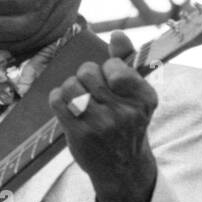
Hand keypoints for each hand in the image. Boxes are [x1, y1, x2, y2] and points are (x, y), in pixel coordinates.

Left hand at [48, 31, 157, 201]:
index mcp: (143, 98)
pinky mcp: (80, 134)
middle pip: (87, 71)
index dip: (107, 68)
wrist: (121, 167)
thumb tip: (117, 34)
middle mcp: (124, 112)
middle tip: (92, 90)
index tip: (111, 81)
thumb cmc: (127, 123)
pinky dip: (58, 99)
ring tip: (80, 99)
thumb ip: (127, 61)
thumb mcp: (136, 95)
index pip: (115, 66)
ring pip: (70, 84)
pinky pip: (57, 100)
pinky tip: (67, 107)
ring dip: (71, 88)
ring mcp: (101, 124)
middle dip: (86, 76)